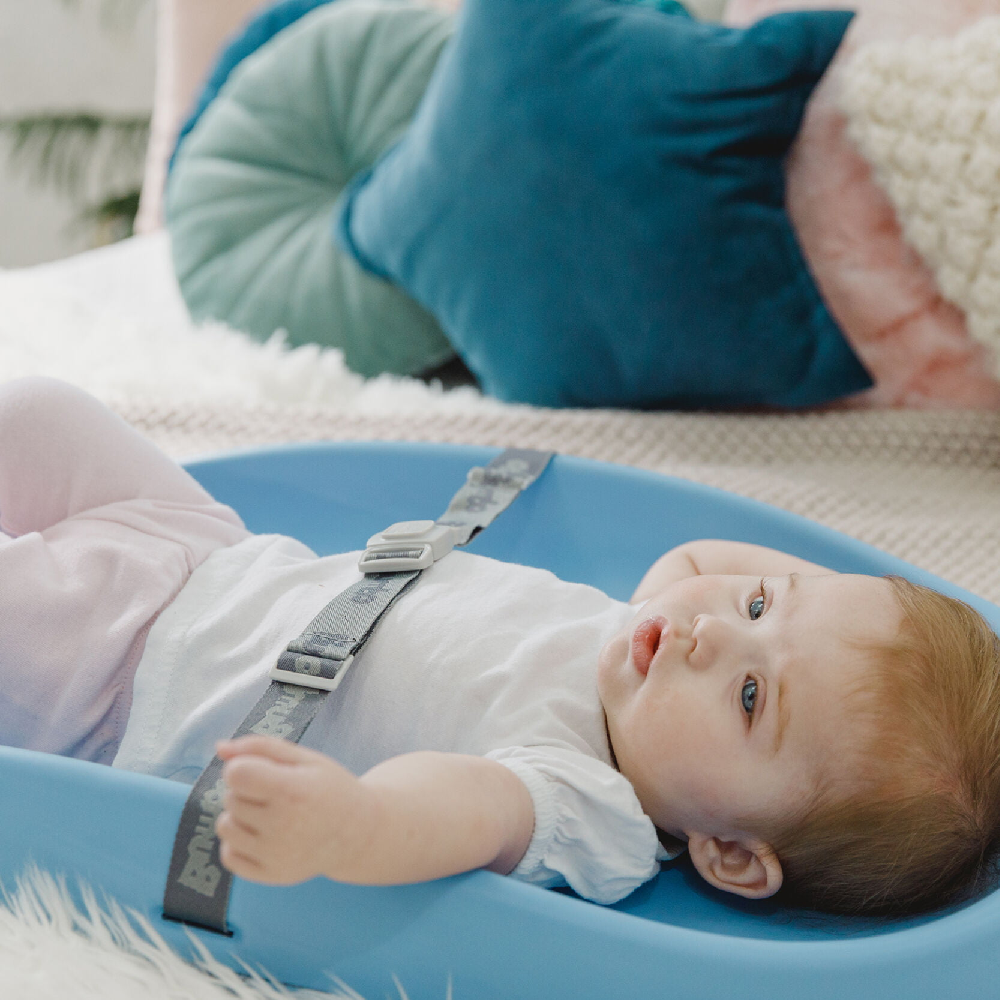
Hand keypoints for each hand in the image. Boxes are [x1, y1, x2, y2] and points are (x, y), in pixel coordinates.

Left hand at [215, 735, 373, 884]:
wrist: (357, 833)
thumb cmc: (330, 788)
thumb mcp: (305, 758)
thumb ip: (261, 747)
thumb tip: (219, 748)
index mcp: (292, 791)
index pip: (235, 774)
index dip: (243, 766)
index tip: (262, 769)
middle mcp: (282, 827)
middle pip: (230, 798)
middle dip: (246, 790)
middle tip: (276, 793)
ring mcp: (275, 856)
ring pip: (224, 827)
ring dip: (239, 816)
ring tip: (267, 813)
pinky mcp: (270, 876)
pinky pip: (228, 857)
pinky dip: (238, 843)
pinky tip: (262, 835)